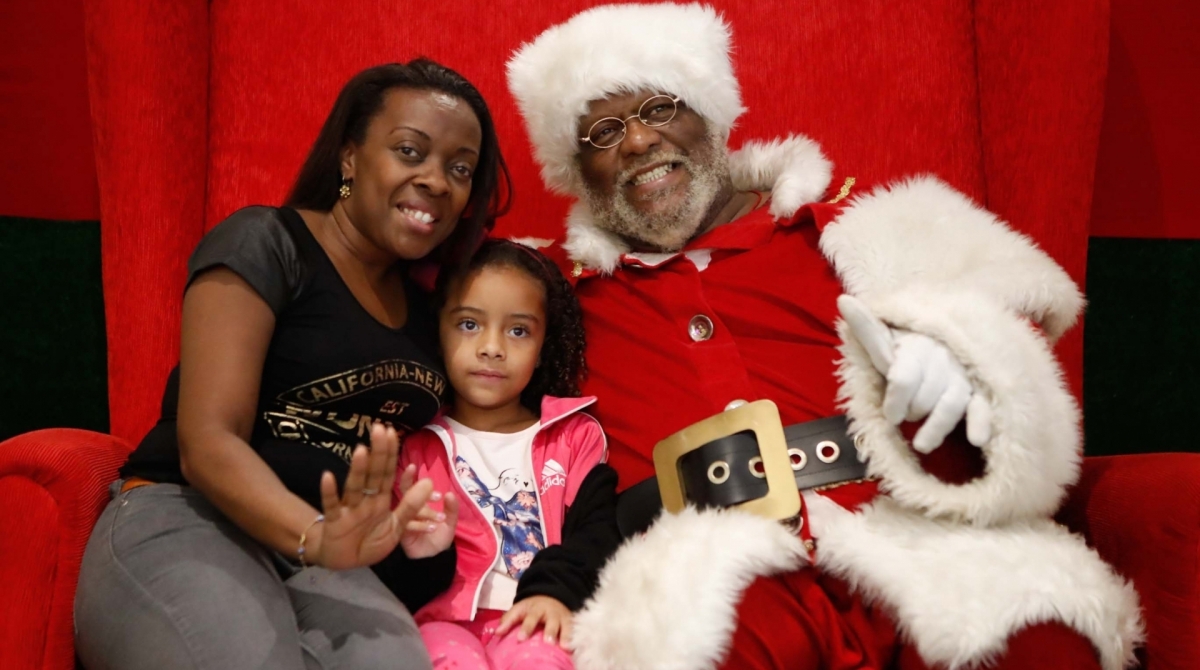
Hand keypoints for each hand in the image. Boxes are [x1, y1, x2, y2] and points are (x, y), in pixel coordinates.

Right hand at [312, 423, 437, 568]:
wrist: (346, 562)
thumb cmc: (370, 540)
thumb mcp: (396, 526)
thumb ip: (411, 506)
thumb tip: (429, 481)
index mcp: (380, 499)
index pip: (387, 472)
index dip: (390, 453)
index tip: (392, 432)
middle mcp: (365, 499)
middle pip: (373, 473)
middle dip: (377, 452)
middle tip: (379, 427)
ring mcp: (349, 509)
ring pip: (355, 486)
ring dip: (358, 469)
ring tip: (362, 449)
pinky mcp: (335, 522)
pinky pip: (332, 506)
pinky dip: (329, 493)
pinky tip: (327, 476)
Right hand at [394, 463, 458, 558]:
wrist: (434, 558)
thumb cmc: (439, 536)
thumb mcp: (450, 521)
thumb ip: (452, 508)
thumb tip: (450, 494)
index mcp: (418, 502)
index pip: (411, 485)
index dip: (409, 475)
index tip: (414, 466)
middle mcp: (408, 509)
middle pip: (404, 493)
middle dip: (414, 488)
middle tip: (435, 495)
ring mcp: (403, 521)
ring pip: (409, 509)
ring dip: (425, 511)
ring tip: (440, 518)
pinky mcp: (401, 534)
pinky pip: (408, 525)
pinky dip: (421, 525)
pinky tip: (432, 527)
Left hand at [495, 595, 573, 648]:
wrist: (552, 596)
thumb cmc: (532, 608)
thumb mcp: (519, 609)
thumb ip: (508, 620)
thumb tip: (497, 633)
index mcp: (535, 609)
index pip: (530, 618)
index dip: (526, 628)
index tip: (520, 639)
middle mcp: (550, 612)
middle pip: (551, 621)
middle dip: (550, 631)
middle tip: (548, 642)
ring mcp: (563, 617)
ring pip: (566, 625)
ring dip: (566, 635)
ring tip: (565, 647)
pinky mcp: (572, 622)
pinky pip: (575, 630)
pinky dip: (576, 638)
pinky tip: (575, 648)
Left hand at [838, 295, 991, 452]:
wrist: (943, 336)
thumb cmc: (906, 345)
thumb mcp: (884, 337)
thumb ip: (866, 326)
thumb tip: (843, 300)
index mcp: (917, 345)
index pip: (905, 376)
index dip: (896, 400)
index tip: (889, 416)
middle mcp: (943, 357)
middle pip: (928, 394)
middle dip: (913, 410)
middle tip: (901, 419)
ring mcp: (963, 373)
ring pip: (953, 403)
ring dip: (938, 427)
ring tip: (922, 445)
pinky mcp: (980, 388)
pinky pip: (983, 406)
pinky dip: (981, 422)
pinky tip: (976, 439)